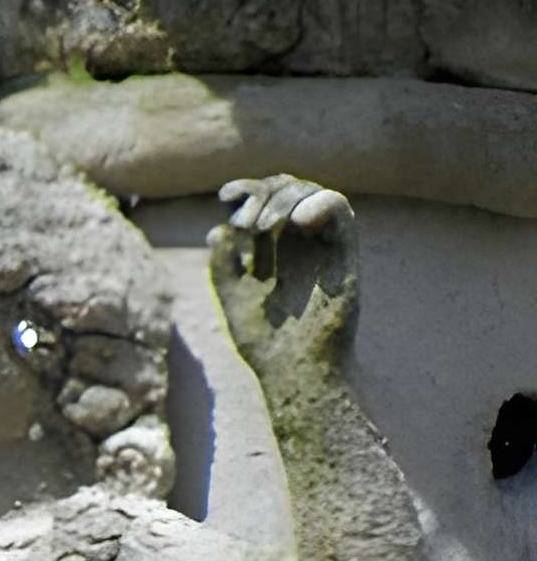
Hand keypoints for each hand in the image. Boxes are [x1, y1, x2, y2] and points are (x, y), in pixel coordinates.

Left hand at [209, 175, 357, 382]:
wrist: (295, 371)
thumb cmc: (265, 342)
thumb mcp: (233, 296)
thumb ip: (223, 263)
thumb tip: (217, 230)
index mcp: (272, 250)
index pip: (263, 201)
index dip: (245, 190)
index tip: (225, 197)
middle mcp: (298, 244)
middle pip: (286, 190)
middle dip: (261, 193)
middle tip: (244, 223)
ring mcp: (321, 247)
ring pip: (311, 193)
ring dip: (283, 199)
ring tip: (260, 228)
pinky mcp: (344, 254)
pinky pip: (340, 210)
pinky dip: (319, 203)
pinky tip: (297, 222)